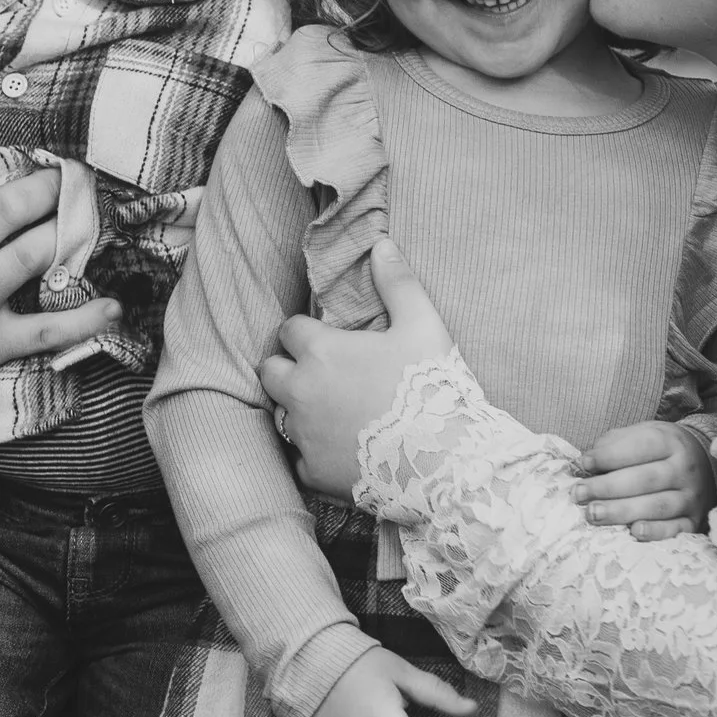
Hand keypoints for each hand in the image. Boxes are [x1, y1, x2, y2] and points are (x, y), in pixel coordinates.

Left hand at [258, 239, 453, 497]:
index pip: (289, 330)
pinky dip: (314, 454)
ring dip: (298, 410)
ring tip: (329, 410)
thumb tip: (382, 244)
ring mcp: (304, 435)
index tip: (326, 339)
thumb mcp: (423, 325)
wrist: (446, 459)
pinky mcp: (314, 472)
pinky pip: (300, 460)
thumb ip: (398, 282)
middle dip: (286, 367)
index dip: (306, 332)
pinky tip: (339, 450)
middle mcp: (300, 391)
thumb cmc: (433, 387)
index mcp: (320, 351)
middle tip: (317, 372)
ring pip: (281, 415)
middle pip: (270, 371)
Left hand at [573, 420, 716, 539]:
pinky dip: (655, 532)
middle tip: (579, 494)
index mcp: (671, 442)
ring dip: (622, 511)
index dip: (610, 456)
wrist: (703, 464)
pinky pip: (675, 529)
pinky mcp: (694, 520)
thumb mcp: (642, 434)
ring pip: (657, 506)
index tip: (584, 463)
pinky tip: (634, 532)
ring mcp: (691, 497)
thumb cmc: (660, 449)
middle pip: (645, 479)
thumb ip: (615, 444)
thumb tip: (586, 462)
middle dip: (608, 487)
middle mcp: (684, 469)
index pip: (641, 447)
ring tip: (593, 514)